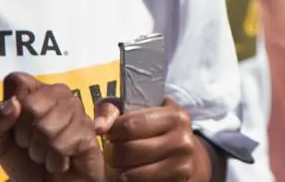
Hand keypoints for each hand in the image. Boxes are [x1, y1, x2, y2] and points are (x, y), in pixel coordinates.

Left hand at [0, 72, 117, 181]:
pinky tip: (60, 161)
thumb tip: (14, 104)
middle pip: (30, 104)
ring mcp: (78, 110)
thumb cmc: (25, 162)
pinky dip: (55, 160)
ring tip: (46, 154)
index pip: (16, 81)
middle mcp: (60, 93)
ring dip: (40, 150)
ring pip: (46, 126)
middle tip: (31, 145)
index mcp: (36, 90)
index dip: (10, 109)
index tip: (13, 126)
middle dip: (24, 135)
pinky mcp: (89, 131)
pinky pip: (61, 144)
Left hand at [102, 98, 217, 181]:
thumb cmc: (154, 127)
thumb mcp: (139, 110)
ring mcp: (181, 165)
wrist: (185, 151)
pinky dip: (127, 181)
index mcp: (175, 116)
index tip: (113, 133)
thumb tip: (99, 128)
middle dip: (112, 152)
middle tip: (114, 150)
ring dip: (116, 170)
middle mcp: (182, 140)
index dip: (113, 131)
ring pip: (130, 174)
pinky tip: (130, 172)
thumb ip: (113, 110)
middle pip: (128, 150)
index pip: (130, 124)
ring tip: (119, 162)